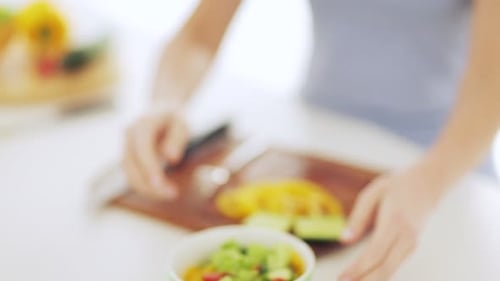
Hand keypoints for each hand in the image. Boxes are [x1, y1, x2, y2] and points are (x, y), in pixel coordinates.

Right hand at [123, 106, 188, 199]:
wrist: (161, 109)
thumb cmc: (173, 118)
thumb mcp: (182, 124)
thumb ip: (177, 139)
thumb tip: (171, 158)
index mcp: (143, 123)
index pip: (142, 149)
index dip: (149, 168)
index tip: (161, 185)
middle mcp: (129, 134)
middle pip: (132, 165)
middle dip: (149, 184)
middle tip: (172, 194)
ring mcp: (125, 146)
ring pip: (129, 173)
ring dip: (147, 189)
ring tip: (170, 194)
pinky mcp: (127, 157)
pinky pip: (132, 174)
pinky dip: (145, 185)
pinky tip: (161, 190)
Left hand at [338, 164, 447, 280]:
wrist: (428, 184)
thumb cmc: (396, 187)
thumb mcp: (373, 193)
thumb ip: (358, 217)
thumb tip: (344, 240)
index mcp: (395, 222)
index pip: (375, 252)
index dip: (358, 269)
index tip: (342, 278)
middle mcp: (407, 238)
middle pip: (385, 269)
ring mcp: (411, 245)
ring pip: (390, 271)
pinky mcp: (410, 249)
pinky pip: (392, 267)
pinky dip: (378, 276)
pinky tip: (363, 279)